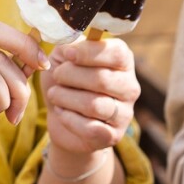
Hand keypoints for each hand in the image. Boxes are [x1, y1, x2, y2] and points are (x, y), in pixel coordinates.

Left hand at [41, 36, 139, 154]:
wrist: (62, 118)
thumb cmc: (65, 82)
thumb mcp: (62, 59)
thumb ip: (67, 48)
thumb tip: (70, 49)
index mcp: (123, 63)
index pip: (117, 54)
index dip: (89, 53)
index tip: (67, 54)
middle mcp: (130, 87)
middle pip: (102, 79)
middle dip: (71, 76)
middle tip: (56, 76)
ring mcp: (125, 113)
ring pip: (95, 105)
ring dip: (66, 97)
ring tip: (54, 94)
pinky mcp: (114, 135)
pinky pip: (91, 128)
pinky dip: (69, 119)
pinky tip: (60, 112)